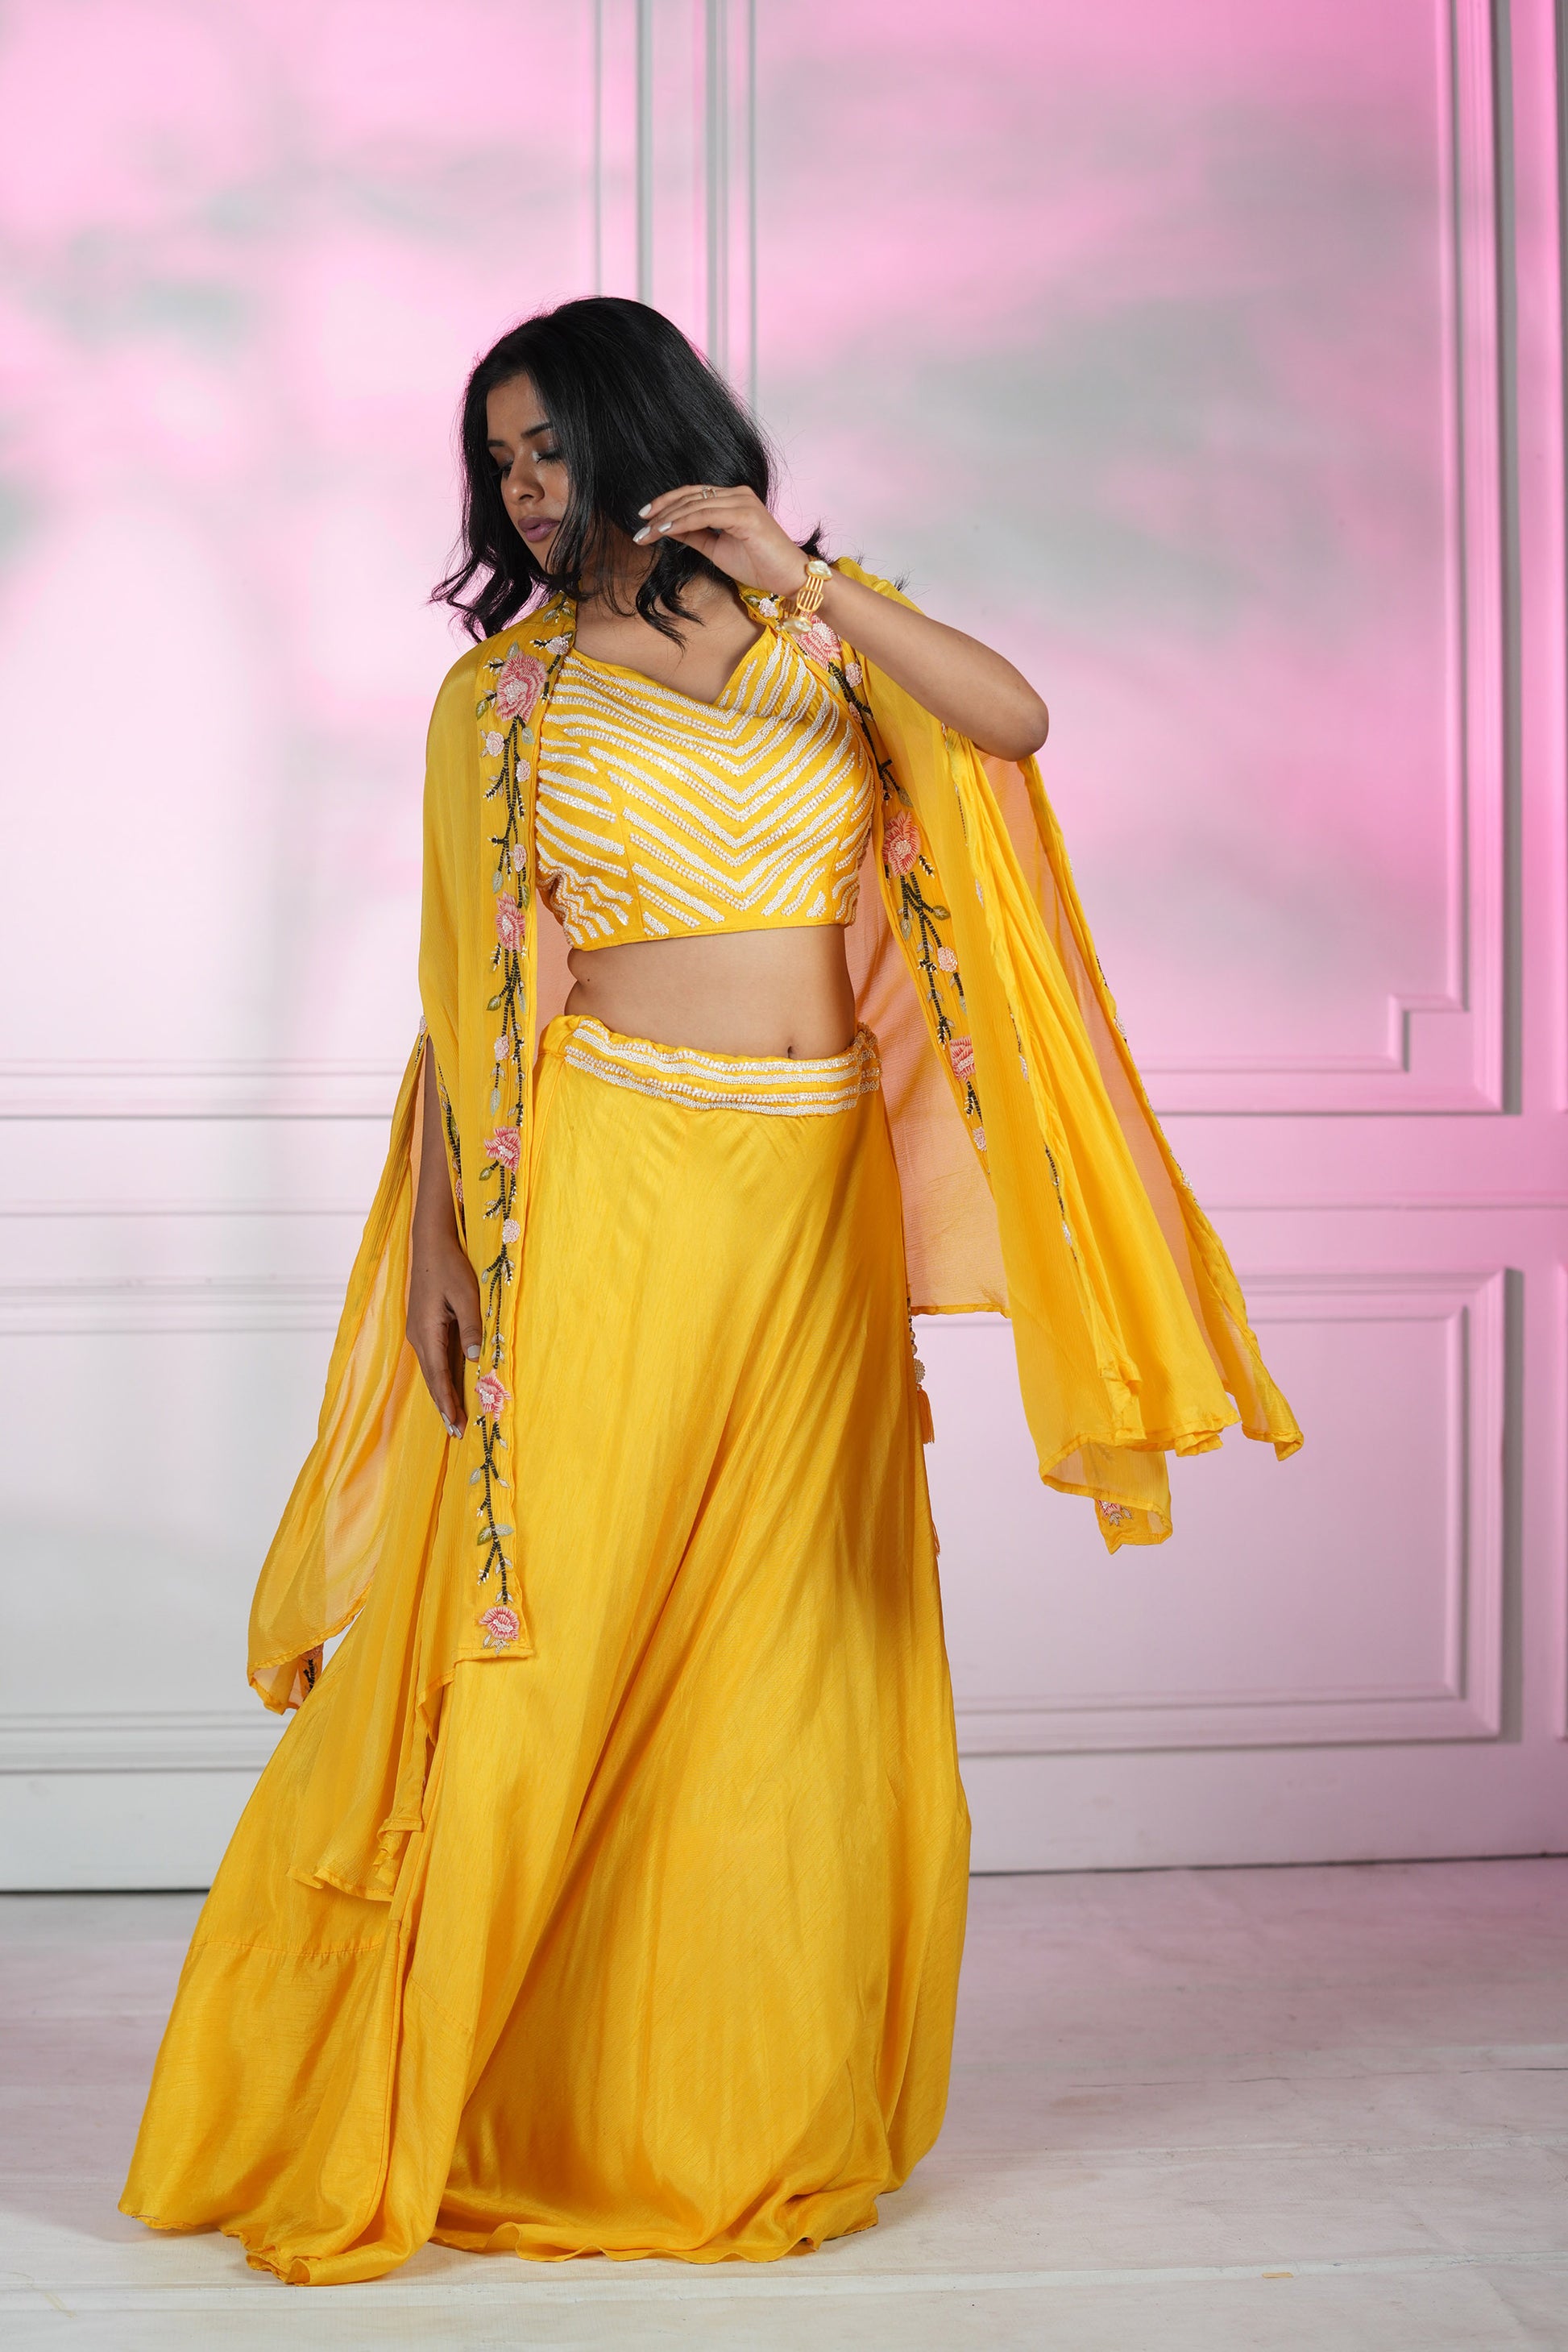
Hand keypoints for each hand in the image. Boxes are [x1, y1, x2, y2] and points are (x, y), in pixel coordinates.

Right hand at [407, 1226, 481, 1439]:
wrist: (429, 1244)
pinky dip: (440, 1378)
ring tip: (452, 1418)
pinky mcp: (423, 1326)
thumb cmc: (449, 1266)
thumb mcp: (466, 1295)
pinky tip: (448, 1387)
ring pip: (431, 1371)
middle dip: (443, 1406)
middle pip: (431, 1379)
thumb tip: (476, 1359)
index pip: (438, 1376)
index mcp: (426, 1332)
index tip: (457, 1425)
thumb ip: (472, 1326)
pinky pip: (432, 1359)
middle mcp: (418, 1337)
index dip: (448, 1402)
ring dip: (441, 1394)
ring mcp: (418, 1332)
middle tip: (456, 1432)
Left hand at [633, 484, 810, 598]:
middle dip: (661, 511)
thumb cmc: (759, 565)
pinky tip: (665, 531)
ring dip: (667, 519)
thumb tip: (669, 530)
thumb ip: (696, 536)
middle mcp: (738, 494)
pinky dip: (683, 522)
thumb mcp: (718, 550)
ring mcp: (742, 502)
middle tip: (639, 527)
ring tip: (647, 532)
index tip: (644, 518)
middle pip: (690, 495)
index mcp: (733, 499)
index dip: (666, 504)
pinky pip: (706, 515)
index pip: (693, 495)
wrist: (789, 578)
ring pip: (695, 504)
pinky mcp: (745, 515)